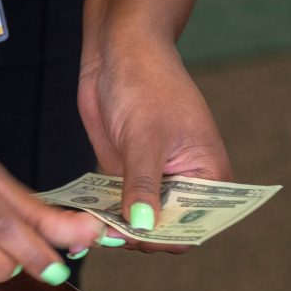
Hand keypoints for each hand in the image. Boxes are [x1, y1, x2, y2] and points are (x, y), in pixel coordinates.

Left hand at [78, 43, 231, 253]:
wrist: (119, 53)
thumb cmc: (147, 84)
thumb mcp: (145, 137)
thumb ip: (143, 185)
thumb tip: (143, 226)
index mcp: (208, 176)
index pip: (193, 226)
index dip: (166, 238)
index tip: (136, 237)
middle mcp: (182, 183)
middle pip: (162, 229)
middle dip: (137, 236)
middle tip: (105, 234)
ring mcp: (151, 180)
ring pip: (136, 221)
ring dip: (115, 227)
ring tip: (90, 229)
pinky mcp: (123, 174)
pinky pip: (115, 205)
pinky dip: (102, 213)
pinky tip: (83, 217)